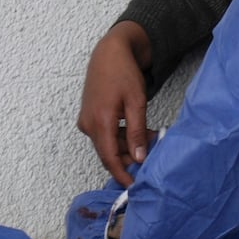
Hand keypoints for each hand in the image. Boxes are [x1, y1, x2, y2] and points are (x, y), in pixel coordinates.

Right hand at [77, 21, 152, 186]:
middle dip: (130, 157)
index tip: (134, 186)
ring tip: (149, 136)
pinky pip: (105, 134)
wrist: (109, 52)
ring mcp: (86, 121)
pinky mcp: (89, 117)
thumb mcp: (136, 102)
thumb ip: (136, 132)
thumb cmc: (123, 72)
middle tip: (152, 151)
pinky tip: (137, 129)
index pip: (109, 159)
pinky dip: (120, 136)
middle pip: (109, 153)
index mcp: (100, 122)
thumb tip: (138, 158)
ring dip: (127, 145)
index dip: (122, 175)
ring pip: (108, 144)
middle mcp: (88, 125)